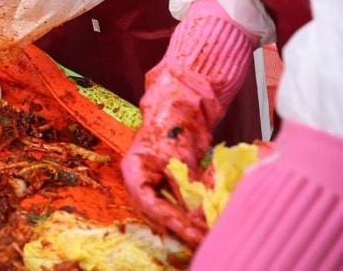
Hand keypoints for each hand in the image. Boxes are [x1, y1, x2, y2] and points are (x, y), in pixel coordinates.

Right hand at [121, 65, 216, 245]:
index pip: (150, 205)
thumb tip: (197, 216)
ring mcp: (157, 183)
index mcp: (134, 172)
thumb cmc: (172, 124)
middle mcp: (142, 181)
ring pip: (170, 212)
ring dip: (188, 223)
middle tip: (204, 239)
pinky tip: (208, 221)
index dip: (173, 222)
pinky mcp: (173, 183)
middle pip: (157, 214)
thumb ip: (186, 187)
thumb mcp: (179, 158)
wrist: (183, 103)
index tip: (195, 234)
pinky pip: (181, 204)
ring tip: (208, 234)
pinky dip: (194, 213)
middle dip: (181, 227)